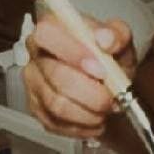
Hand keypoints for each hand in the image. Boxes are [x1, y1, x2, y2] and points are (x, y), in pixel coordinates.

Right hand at [23, 13, 136, 138]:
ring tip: (107, 109)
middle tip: (112, 98)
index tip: (101, 70)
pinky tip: (96, 120)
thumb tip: (106, 39)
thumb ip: (117, 34)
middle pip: (55, 76)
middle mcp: (35, 53)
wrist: (107, 77)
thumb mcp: (120, 39)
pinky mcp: (36, 108)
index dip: (73, 53)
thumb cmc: (108, 54)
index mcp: (51, 27)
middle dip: (90, 93)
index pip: (48, 35)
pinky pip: (56, 123)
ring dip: (89, 113)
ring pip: (56, 104)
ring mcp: (33, 82)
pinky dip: (82, 126)